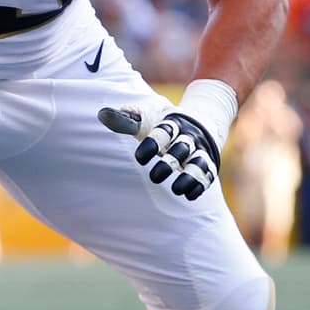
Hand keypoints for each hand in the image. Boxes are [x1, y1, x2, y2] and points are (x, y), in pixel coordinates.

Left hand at [99, 97, 220, 199]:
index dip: (153, 144)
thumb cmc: (161, 125)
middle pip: (182, 148)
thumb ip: (125, 120)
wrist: (196, 122)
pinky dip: (200, 186)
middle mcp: (188, 138)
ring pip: (199, 163)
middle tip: (154, 178)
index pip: (164, 132)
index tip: (139, 158)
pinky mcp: (207, 166)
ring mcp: (199, 152)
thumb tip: (102, 114)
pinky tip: (189, 195)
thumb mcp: (145, 120)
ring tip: (177, 190)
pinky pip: (207, 176)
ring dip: (190, 177)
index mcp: (171, 124)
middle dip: (170, 163)